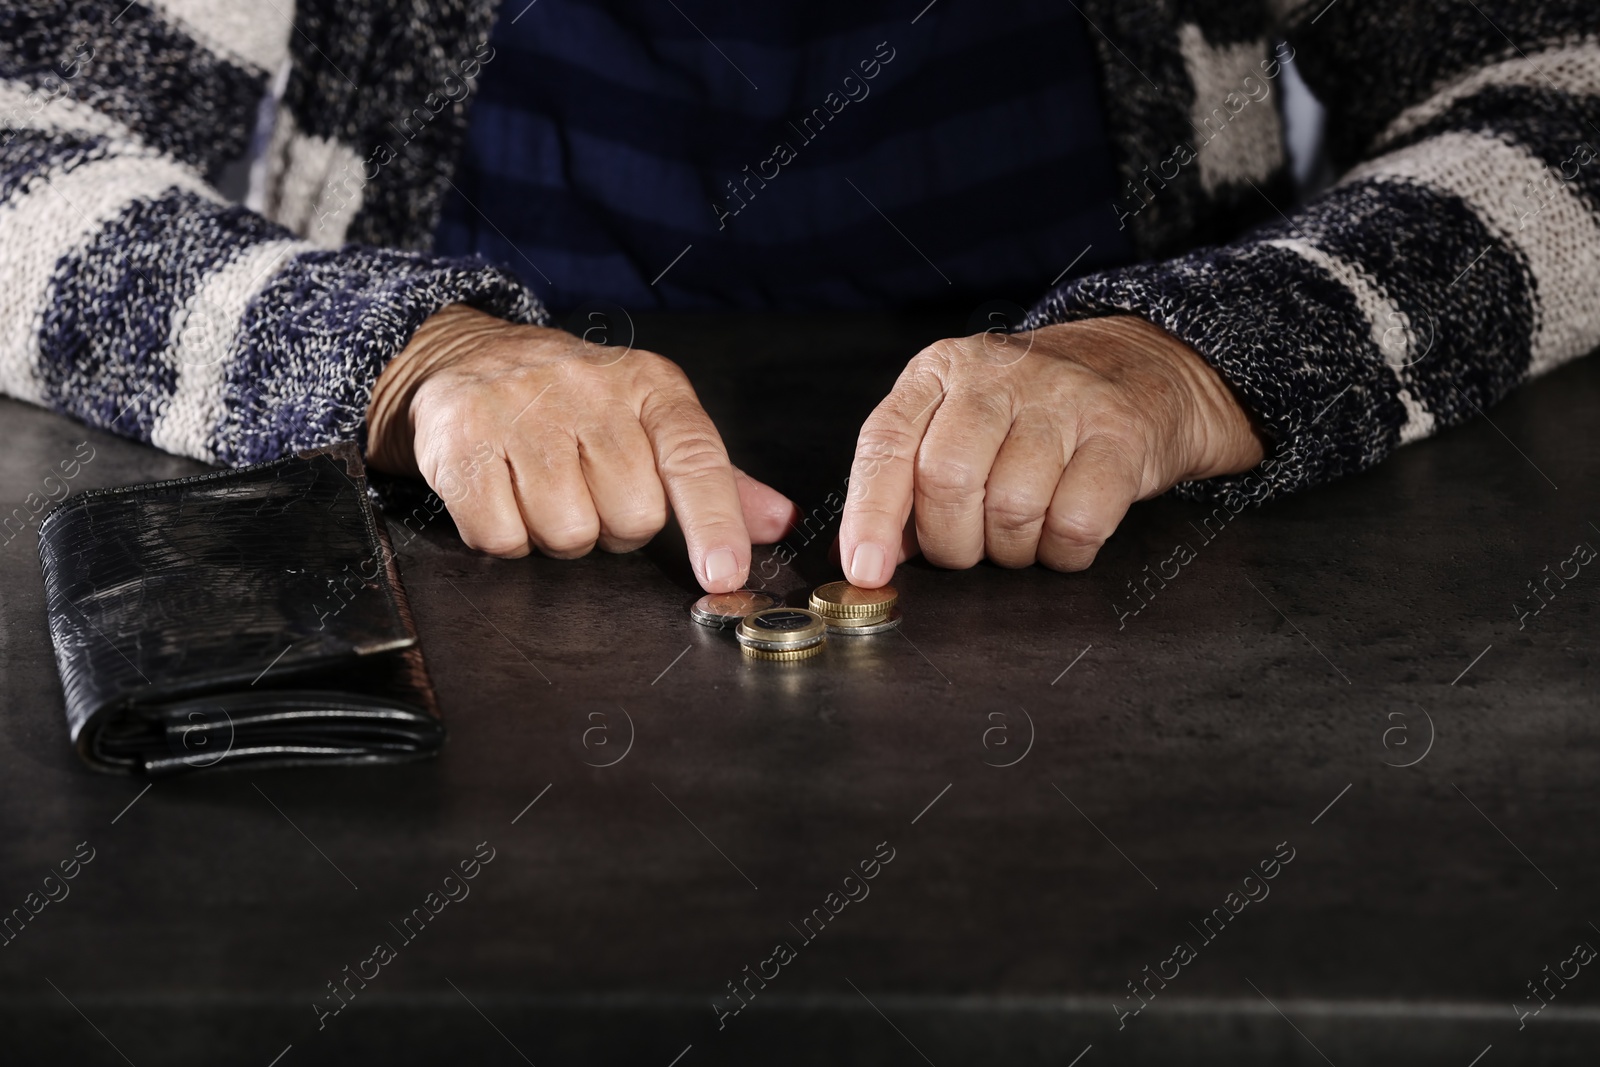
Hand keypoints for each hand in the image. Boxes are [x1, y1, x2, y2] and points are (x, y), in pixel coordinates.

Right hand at [366, 305, 797, 590]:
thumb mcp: (650, 422)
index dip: (714, 522)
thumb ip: (717, 479)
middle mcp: (590, 389)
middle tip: (590, 494)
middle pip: (633, 516)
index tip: (724, 575)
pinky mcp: (461, 438)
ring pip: (569, 533)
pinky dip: (504, 538)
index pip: (694, 458)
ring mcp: (521, 410)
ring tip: (544, 492)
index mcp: (650, 386)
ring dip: (557, 535)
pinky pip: (502, 537)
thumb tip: (778, 522)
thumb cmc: (573, 403)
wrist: (468, 355)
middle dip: (614, 528)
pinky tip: (503, 496)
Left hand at [838, 316, 1264, 584]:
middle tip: (969, 548)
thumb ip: (909, 477)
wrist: (1145, 366)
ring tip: (1022, 536)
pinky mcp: (1120, 432)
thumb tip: (872, 555)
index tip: (867, 570)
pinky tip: (1064, 538)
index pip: (887, 444)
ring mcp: (1063, 398)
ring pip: (1012, 507)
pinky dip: (1064, 552)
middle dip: (952, 542)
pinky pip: (1077, 522)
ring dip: (1012, 550)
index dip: (871, 515)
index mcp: (940, 371)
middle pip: (947, 480)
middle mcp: (997, 374)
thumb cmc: (1034, 413)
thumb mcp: (958, 420)